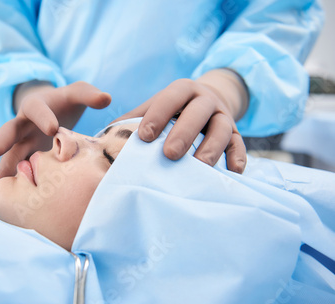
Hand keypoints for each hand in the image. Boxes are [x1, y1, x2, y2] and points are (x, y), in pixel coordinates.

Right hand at [0, 80, 110, 185]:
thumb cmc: (66, 101)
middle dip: (1, 140)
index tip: (53, 130)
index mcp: (36, 105)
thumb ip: (89, 94)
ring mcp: (22, 142)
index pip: (37, 109)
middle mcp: (23, 124)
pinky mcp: (25, 157)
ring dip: (2, 168)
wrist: (53, 110)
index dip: (44, 118)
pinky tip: (2, 195)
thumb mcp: (76, 93)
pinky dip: (9, 180)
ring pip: (10, 154)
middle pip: (9, 131)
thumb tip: (106, 99)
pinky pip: (15, 168)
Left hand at [113, 69, 248, 172]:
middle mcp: (205, 100)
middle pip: (198, 113)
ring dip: (211, 148)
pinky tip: (231, 173)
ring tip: (199, 167)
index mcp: (182, 90)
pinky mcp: (237, 134)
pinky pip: (240, 145)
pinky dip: (238, 158)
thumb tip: (103, 138)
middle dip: (184, 133)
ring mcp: (223, 117)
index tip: (144, 136)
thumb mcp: (155, 106)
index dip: (158, 116)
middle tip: (170, 155)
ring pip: (222, 129)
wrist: (210, 100)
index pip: (170, 98)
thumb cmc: (173, 109)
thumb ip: (133, 119)